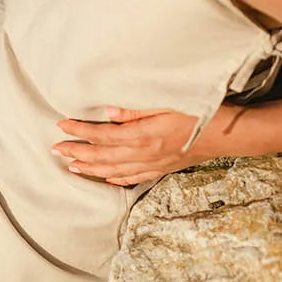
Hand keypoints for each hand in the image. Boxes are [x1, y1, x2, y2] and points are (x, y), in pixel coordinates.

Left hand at [51, 104, 234, 185]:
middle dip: (77, 152)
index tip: (61, 126)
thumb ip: (134, 110)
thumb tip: (106, 111)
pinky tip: (106, 179)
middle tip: (56, 149)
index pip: (102, 135)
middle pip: (103, 155)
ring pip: (114, 170)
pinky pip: (133, 177)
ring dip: (91, 168)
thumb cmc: (197, 111)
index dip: (80, 131)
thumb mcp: (165, 103)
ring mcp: (153, 164)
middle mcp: (144, 154)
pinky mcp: (162, 169)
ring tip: (71, 167)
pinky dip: (116, 179)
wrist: (226, 134)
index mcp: (142, 135)